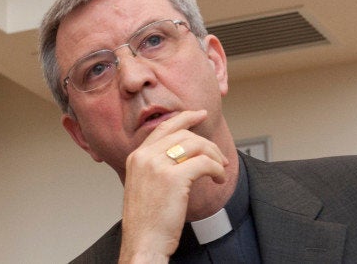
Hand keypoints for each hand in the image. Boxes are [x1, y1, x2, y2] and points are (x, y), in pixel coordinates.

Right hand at [119, 110, 228, 262]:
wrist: (143, 242)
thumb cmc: (146, 221)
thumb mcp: (144, 185)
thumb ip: (156, 166)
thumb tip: (184, 155)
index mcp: (136, 157)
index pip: (163, 128)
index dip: (185, 118)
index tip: (200, 115)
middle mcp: (145, 157)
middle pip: (184, 134)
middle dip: (207, 143)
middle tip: (219, 157)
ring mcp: (158, 166)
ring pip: (196, 145)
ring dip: (214, 157)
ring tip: (220, 171)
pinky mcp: (174, 178)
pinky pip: (204, 163)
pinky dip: (217, 170)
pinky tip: (219, 179)